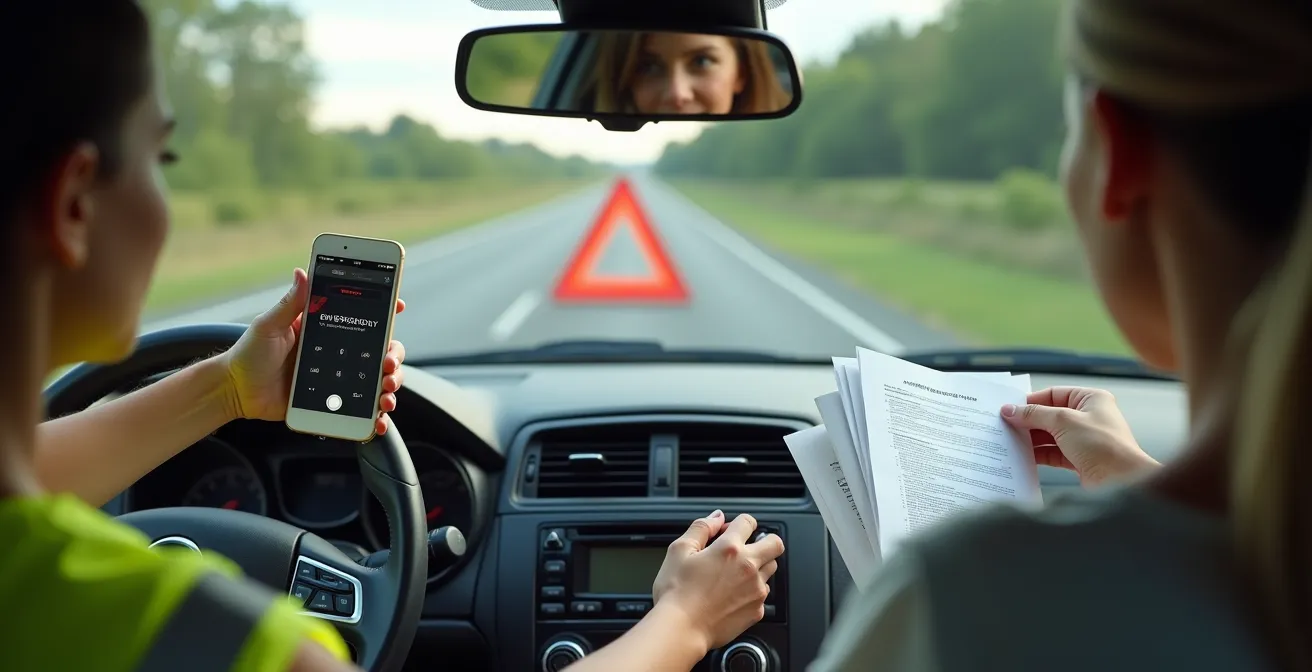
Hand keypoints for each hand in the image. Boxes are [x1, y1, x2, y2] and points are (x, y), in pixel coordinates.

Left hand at [221, 268, 406, 435]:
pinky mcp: (333, 403)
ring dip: (391, 385)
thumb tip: (302, 272)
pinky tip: (378, 421)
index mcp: (326, 330)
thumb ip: (288, 303)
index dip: (384, 311)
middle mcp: (338, 353)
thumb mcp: (268, 326)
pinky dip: (375, 417)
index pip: (363, 317)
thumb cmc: (249, 354)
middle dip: (393, 356)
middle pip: (381, 351)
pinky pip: (361, 409)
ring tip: (385, 394)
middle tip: (387, 363)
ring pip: (378, 380)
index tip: (397, 306)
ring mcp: (338, 379)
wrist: (236, 391)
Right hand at [650, 511, 784, 652]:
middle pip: (775, 543)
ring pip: (772, 569)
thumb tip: (716, 517)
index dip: (739, 523)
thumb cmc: (677, 593)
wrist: (682, 629)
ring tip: (737, 573)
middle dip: (765, 540)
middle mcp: (748, 567)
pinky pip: (764, 594)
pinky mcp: (757, 610)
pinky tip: (734, 594)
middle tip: (750, 547)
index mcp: (729, 548)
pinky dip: (753, 591)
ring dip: (760, 565)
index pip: (748, 522)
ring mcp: (756, 589)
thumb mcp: (679, 550)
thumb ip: (700, 528)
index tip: (730, 531)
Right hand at [1001, 386, 1159, 486]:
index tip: (1009, 409)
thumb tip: (1010, 410)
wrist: (1122, 481)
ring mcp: (1084, 439)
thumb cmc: (1103, 446)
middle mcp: (1089, 417)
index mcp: (1091, 399)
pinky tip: (1023, 456)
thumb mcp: (1063, 421)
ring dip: (1032, 439)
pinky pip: (1053, 452)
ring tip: (1011, 441)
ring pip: (1050, 435)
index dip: (1030, 401)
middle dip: (1028, 422)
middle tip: (1006, 426)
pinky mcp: (1079, 459)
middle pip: (1049, 415)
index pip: (1053, 394)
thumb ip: (1034, 414)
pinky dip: (1039, 454)